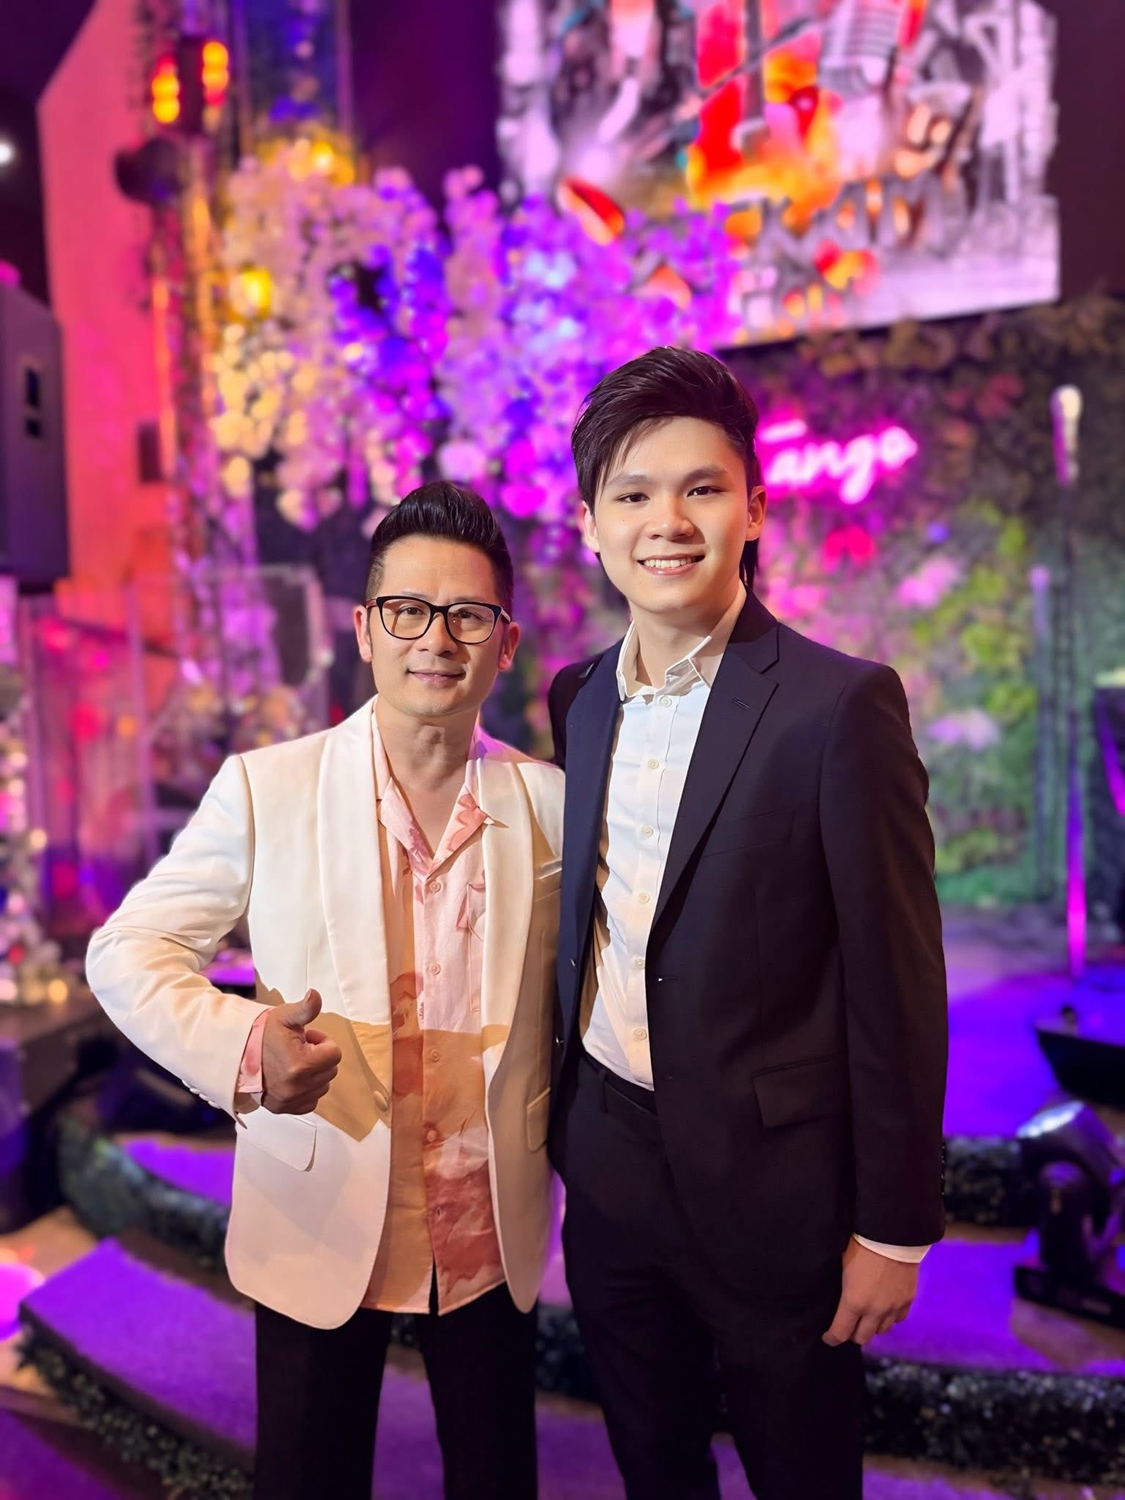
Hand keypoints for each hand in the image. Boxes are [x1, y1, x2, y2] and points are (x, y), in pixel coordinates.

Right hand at [261, 989, 341, 1114]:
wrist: (236, 1056)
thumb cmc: (263, 1034)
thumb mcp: (284, 1017)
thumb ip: (305, 1008)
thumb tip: (316, 994)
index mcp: (301, 1064)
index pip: (335, 1054)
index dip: (322, 1042)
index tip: (305, 1039)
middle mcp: (298, 1087)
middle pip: (330, 1070)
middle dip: (318, 1057)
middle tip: (298, 1049)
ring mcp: (291, 1100)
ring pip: (322, 1086)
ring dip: (314, 1074)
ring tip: (294, 1062)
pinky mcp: (285, 1109)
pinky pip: (311, 1102)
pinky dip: (306, 1090)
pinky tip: (292, 1078)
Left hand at [822, 1239, 917, 1346]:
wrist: (893, 1233)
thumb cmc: (861, 1243)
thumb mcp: (843, 1265)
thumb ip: (843, 1287)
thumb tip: (838, 1295)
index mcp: (854, 1301)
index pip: (840, 1332)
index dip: (832, 1338)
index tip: (828, 1337)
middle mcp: (875, 1311)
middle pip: (862, 1337)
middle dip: (852, 1334)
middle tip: (847, 1325)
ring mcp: (893, 1307)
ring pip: (881, 1331)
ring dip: (872, 1327)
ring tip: (866, 1317)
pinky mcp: (908, 1300)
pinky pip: (898, 1320)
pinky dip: (889, 1318)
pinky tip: (884, 1309)